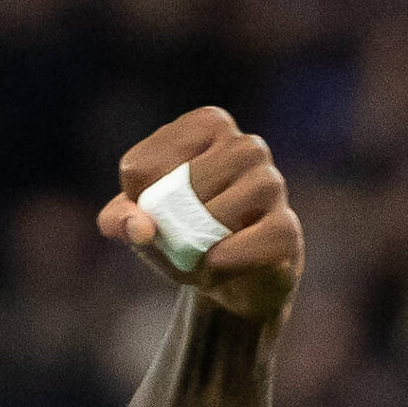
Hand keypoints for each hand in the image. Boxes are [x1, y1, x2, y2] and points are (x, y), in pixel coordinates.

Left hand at [96, 107, 303, 323]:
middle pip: (184, 185)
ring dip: (197, 243)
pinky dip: (228, 257)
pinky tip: (215, 263)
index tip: (151, 212)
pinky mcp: (286, 229)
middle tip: (174, 241)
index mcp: (207, 126)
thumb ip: (120, 219)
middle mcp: (246, 146)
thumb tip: (139, 227)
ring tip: (198, 255)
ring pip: (220, 212)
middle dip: (168, 224)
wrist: (229, 280)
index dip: (135, 202)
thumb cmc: (182, 234)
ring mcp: (272, 184)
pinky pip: (256, 239)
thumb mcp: (142, 223)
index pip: (143, 166)